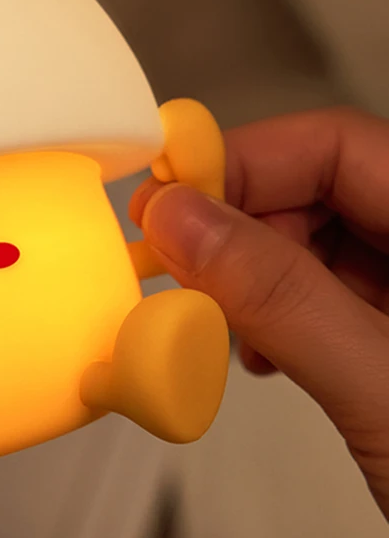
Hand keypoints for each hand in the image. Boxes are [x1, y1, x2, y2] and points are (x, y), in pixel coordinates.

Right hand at [131, 107, 388, 519]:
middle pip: (321, 185)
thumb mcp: (386, 391)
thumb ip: (282, 297)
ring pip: (314, 236)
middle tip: (177, 263)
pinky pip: (321, 288)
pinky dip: (272, 309)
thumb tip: (184, 222)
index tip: (170, 200)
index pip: (341, 145)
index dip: (247, 160)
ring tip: (221, 318)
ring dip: (249, 270)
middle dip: (239, 223)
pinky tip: (259, 348)